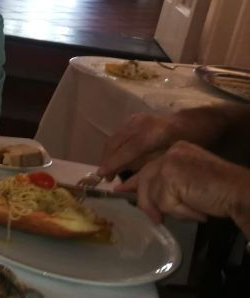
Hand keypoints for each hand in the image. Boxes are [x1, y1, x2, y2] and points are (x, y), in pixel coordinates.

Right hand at [97, 108, 233, 178]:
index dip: (112, 164)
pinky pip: (119, 133)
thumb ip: (146, 166)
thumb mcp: (169, 159)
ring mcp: (136, 118)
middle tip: (105, 175)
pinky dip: (114, 146)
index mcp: (152, 135)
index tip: (102, 176)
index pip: (125, 151)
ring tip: (108, 168)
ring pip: (114, 137)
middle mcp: (141, 124)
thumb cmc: (188, 145)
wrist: (195, 123)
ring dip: (108, 153)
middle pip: (114, 143)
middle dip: (107, 160)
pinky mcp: (135, 118)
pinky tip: (115, 157)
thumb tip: (127, 179)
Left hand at [117, 141, 249, 227]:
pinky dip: (180, 212)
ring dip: (172, 210)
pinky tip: (198, 210)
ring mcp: (169, 163)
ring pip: (153, 195)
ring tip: (195, 210)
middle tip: (156, 218)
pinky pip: (164, 203)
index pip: (149, 166)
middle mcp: (171, 152)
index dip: (134, 181)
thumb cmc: (220, 192)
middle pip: (145, 181)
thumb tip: (146, 200)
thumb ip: (168, 186)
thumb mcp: (189, 185)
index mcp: (177, 150)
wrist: (241, 193)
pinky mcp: (170, 177)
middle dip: (146, 202)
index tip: (120, 190)